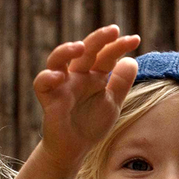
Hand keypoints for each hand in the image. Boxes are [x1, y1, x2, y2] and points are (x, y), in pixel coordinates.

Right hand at [34, 25, 139, 170]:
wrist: (76, 148)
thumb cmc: (91, 123)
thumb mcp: (112, 102)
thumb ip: (121, 83)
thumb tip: (132, 60)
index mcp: (93, 75)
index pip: (106, 56)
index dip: (119, 46)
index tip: (135, 39)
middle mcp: (76, 76)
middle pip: (84, 51)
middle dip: (98, 39)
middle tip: (114, 30)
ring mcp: (61, 86)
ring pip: (57, 60)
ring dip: (66, 50)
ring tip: (81, 46)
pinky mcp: (49, 99)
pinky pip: (42, 84)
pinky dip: (48, 78)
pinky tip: (59, 76)